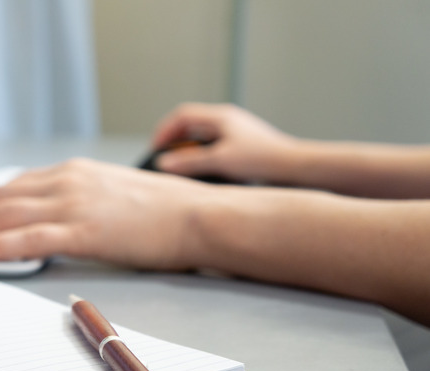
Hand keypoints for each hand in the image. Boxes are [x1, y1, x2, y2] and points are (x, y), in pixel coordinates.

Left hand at [0, 159, 212, 268]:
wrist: (198, 215)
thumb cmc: (164, 209)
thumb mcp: (113, 192)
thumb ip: (80, 199)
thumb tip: (55, 216)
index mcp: (74, 172)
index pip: (13, 185)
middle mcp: (67, 181)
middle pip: (0, 198)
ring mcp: (73, 204)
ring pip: (5, 215)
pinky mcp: (83, 230)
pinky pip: (26, 239)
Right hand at [151, 103, 297, 181]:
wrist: (296, 167)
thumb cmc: (263, 159)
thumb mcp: (220, 161)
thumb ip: (189, 162)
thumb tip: (164, 163)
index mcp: (221, 116)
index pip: (182, 115)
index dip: (165, 131)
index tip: (156, 149)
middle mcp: (228, 120)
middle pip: (191, 124)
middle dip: (175, 141)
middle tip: (165, 158)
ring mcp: (236, 132)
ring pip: (202, 137)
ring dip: (189, 150)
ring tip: (182, 166)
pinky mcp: (243, 145)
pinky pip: (214, 147)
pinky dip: (202, 157)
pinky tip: (203, 172)